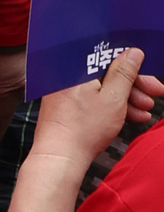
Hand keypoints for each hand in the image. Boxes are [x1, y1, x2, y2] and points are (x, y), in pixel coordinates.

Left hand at [35, 47, 163, 167]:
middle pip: (107, 72)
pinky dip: (109, 105)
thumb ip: (124, 73)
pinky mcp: (65, 104)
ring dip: (125, 97)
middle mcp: (67, 74)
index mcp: (76, 67)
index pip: (110, 58)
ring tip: (143, 110)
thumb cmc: (81, 131)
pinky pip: (91, 97)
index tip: (149, 79)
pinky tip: (129, 115)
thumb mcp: (113, 99)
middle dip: (133, 85)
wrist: (59, 157)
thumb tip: (132, 54)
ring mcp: (64, 89)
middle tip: (152, 94)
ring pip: (101, 86)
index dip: (134, 68)